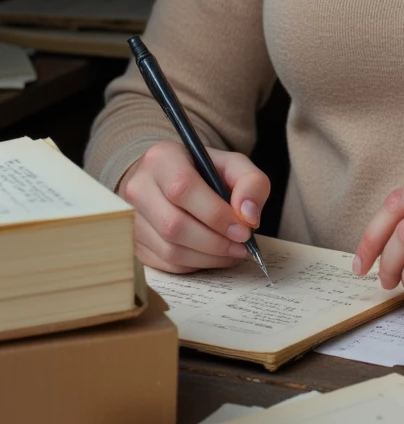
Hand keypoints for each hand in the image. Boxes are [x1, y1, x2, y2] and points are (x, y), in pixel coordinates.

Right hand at [118, 141, 269, 273]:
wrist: (171, 179)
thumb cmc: (204, 172)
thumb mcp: (233, 165)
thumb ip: (251, 183)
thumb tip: (249, 215)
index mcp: (162, 159)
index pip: (183, 189)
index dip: (216, 214)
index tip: (243, 230)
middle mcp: (138, 188)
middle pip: (174, 225)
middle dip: (215, 242)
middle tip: (241, 245)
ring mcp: (132, 219)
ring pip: (170, 250)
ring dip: (208, 257)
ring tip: (232, 251)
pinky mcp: (135, 243)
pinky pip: (166, 264)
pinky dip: (195, 265)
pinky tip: (213, 255)